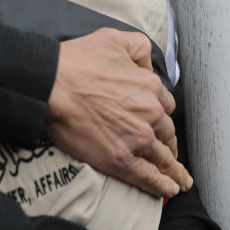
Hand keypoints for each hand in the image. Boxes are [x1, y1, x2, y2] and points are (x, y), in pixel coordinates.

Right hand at [45, 28, 192, 197]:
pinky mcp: (121, 159)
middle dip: (169, 143)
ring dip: (173, 170)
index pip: (165, 104)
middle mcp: (149, 112)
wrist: (51, 84)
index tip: (160, 123)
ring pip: (163, 157)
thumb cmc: (76, 61)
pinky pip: (149, 177)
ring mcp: (137, 138)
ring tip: (179, 180)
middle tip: (170, 154)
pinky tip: (168, 190)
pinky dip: (162, 186)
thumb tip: (147, 63)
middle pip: (167, 132)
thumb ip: (138, 47)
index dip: (161, 114)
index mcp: (149, 85)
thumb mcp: (113, 38)